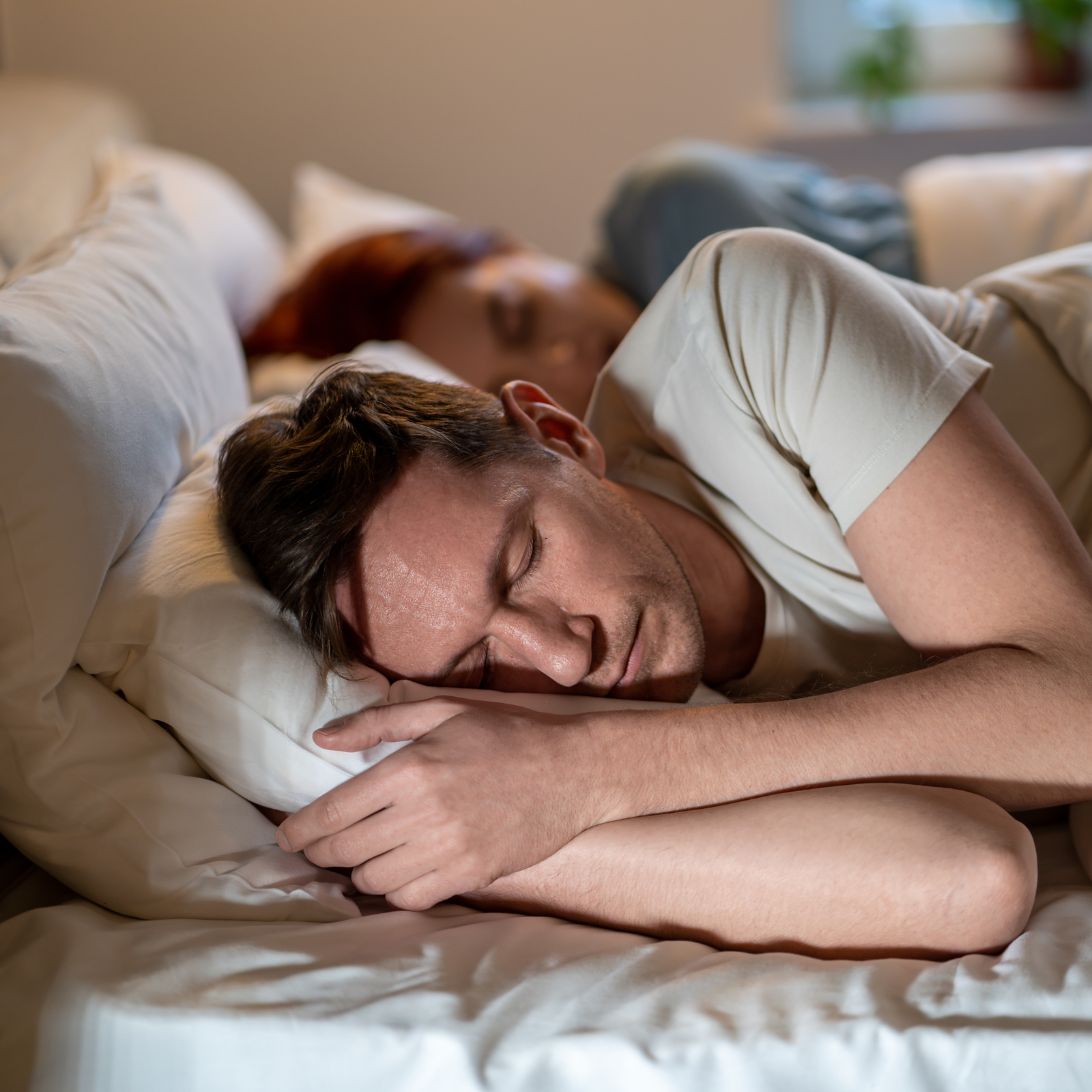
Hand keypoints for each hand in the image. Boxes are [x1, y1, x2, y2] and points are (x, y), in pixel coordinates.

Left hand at [276, 697, 605, 910]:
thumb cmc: (504, 734)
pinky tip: (398, 870)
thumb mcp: (441, 711)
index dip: (300, 831)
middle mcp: (423, 813)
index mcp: (411, 768)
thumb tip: (321, 739)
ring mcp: (448, 849)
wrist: (571, 772)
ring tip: (362, 855)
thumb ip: (377, 722)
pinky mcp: (470, 874)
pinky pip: (411, 898)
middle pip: (346, 850)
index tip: (286, 838)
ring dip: (358, 870)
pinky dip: (395, 889)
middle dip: (321, 851)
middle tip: (318, 845)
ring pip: (373, 879)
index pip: (333, 813)